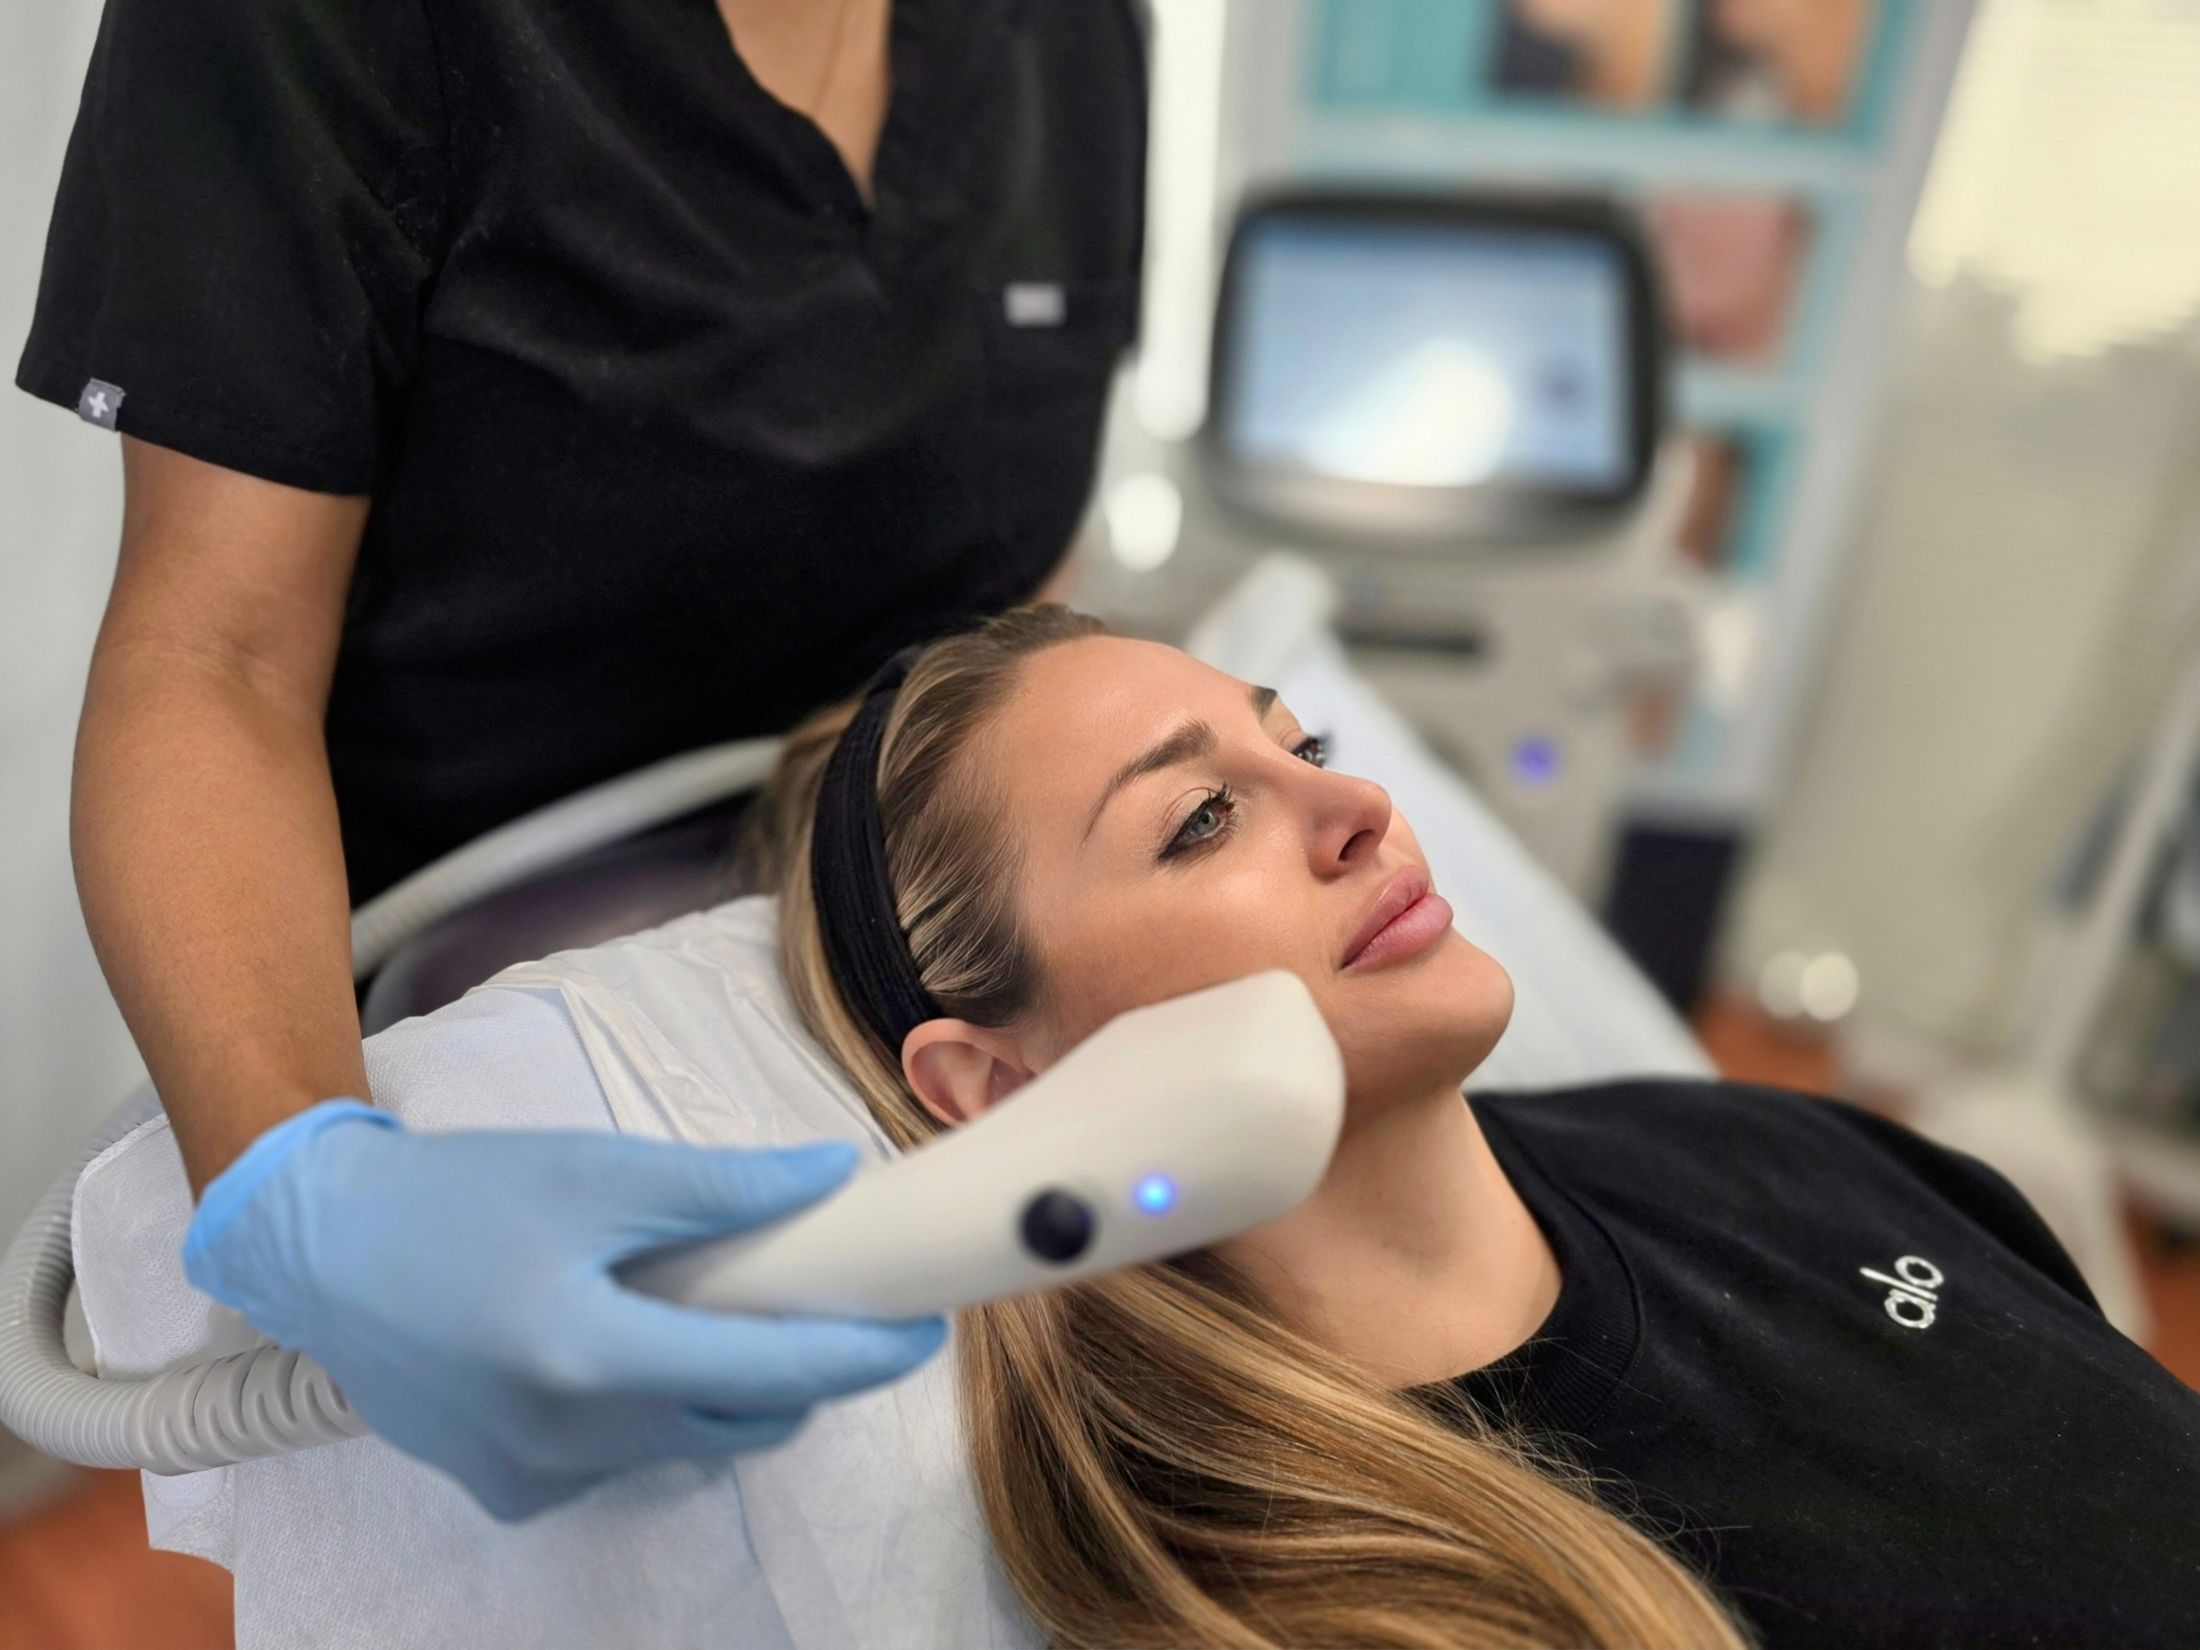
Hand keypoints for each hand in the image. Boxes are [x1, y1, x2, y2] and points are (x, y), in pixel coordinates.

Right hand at [183, 1101, 944, 1519]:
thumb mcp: (598, 1172)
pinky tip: (624, 1342)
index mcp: (596, 1361)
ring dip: (723, 1386)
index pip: (774, 1371)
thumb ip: (725, 1189)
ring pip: (686, 1440)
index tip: (926, 1327)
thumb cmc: (462, 1195)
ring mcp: (538, 1480)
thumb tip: (835, 1178)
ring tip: (718, 1309)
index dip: (862, 1352)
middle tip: (823, 1303)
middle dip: (801, 1371)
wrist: (322, 1249)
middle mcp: (572, 1444)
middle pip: (742, 1418)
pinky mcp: (509, 1491)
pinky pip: (621, 1457)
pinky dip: (650, 1407)